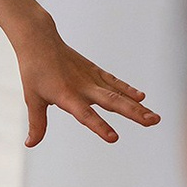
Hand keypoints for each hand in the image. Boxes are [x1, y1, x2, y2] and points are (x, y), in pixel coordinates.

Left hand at [13, 19, 156, 145]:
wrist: (40, 42)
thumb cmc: (34, 73)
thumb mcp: (33, 99)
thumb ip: (37, 123)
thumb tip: (30, 144)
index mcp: (66, 96)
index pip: (85, 114)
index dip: (99, 126)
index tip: (114, 138)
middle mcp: (83, 87)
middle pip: (111, 102)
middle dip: (133, 113)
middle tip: (153, 122)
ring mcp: (92, 78)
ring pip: (118, 94)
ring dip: (137, 106)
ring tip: (155, 118)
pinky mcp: (96, 71)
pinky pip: (115, 82)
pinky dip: (128, 89)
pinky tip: (142, 98)